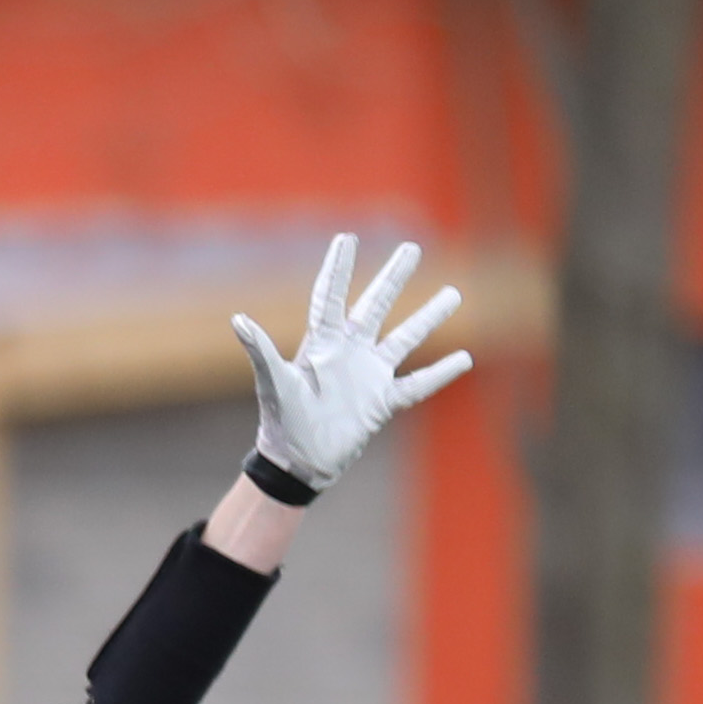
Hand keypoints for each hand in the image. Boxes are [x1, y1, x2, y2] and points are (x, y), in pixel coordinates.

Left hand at [231, 234, 472, 495]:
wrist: (298, 464)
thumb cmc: (281, 423)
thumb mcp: (274, 384)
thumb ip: (262, 351)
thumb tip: (238, 320)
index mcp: (322, 344)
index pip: (332, 297)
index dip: (339, 268)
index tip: (346, 239)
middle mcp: (349, 353)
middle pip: (377, 306)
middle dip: (393, 277)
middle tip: (411, 248)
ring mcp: (369, 376)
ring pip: (406, 339)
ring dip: (429, 317)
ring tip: (453, 294)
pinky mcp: (383, 403)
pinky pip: (417, 385)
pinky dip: (440, 373)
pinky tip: (464, 358)